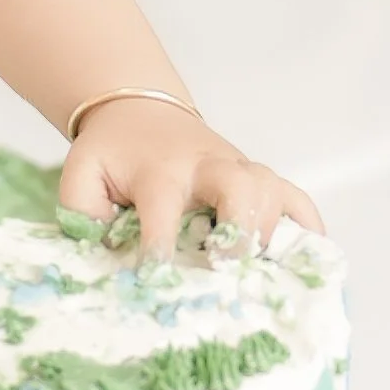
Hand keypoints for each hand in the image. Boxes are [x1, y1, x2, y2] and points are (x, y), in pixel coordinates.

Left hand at [59, 96, 324, 262]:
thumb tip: (101, 263)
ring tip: (258, 275)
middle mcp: (208, 167)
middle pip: (239, 186)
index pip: (164, 204)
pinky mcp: (262, 180)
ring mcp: (241, 170)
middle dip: (239, 229)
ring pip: (272, 192)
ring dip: (271, 233)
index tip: (157, 277)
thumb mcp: (81, 175)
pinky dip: (308, 232)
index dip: (162, 243)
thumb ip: (82, 216)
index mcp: (160, 169)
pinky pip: (299, 202)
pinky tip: (303, 267)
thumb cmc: (112, 156)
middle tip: (228, 269)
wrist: (140, 112)